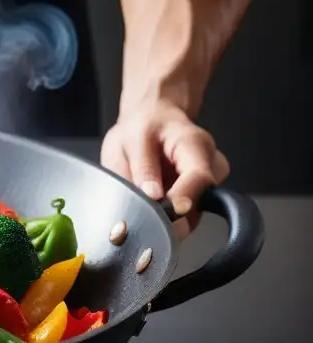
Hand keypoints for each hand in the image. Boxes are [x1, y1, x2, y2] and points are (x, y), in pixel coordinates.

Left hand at [100, 98, 229, 236]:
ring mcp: (205, 185)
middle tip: (137, 217)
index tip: (162, 212)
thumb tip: (152, 196)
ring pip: (191, 217)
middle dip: (169, 216)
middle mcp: (209, 166)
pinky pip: (182, 219)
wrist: (151, 121)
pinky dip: (164, 221)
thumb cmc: (144, 126)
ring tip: (138, 208)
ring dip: (165, 220)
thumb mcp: (134, 139)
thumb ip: (143, 167)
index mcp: (195, 145)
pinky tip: (146, 211)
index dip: (182, 198)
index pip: (200, 177)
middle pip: (199, 203)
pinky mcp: (196, 199)